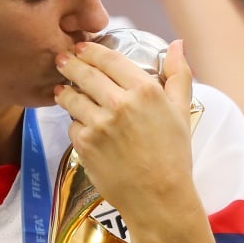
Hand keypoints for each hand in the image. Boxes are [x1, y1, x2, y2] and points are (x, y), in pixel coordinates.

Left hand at [53, 39, 198, 219]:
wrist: (159, 198)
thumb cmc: (173, 155)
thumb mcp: (181, 111)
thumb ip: (178, 74)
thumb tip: (177, 44)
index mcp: (144, 90)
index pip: (109, 59)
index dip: (91, 50)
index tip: (82, 46)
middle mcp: (119, 103)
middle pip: (85, 73)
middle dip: (70, 63)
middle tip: (62, 59)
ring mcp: (99, 124)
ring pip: (72, 97)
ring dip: (65, 91)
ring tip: (62, 89)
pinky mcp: (85, 144)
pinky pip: (72, 125)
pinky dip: (74, 123)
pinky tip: (79, 123)